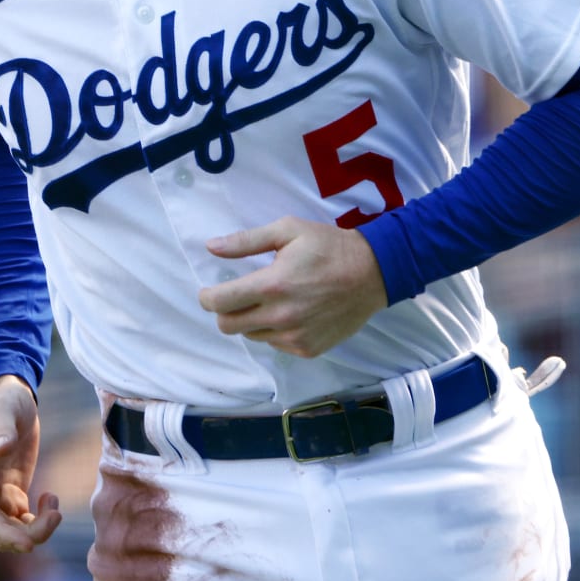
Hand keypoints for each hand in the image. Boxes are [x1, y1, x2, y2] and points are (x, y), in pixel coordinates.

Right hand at [0, 375, 60, 553]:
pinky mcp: (14, 492)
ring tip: (55, 508)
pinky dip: (39, 519)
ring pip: (12, 530)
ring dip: (35, 530)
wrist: (10, 396)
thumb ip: (2, 429)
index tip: (29, 544)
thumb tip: (1, 449)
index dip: (5, 534)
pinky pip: (23, 521)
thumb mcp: (4, 410)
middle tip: (56, 516)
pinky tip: (51, 499)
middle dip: (26, 535)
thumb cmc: (4, 401)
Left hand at [198, 217, 387, 358]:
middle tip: (236, 297)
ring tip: (270, 301)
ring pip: (251, 336)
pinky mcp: (308, 349)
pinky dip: (274, 330)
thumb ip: (246, 241)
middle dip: (224, 311)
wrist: (373, 273)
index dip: (206, 298)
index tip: (208, 292)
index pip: (220, 303)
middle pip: (229, 326)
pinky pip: (275, 344)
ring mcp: (295, 336)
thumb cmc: (329, 246)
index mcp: (272, 285)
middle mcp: (280, 316)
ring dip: (251, 320)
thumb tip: (211, 247)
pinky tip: (290, 313)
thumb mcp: (288, 231)